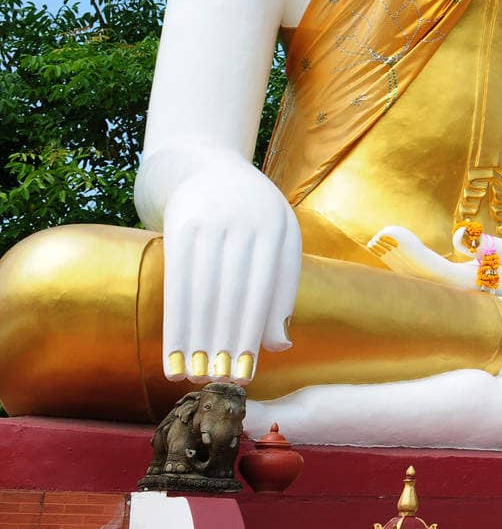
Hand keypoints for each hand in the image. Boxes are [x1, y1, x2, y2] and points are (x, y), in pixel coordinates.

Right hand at [161, 166, 299, 383]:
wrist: (204, 166)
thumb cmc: (251, 216)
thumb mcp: (277, 242)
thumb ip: (281, 290)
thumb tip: (280, 345)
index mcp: (277, 229)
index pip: (264, 292)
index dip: (251, 335)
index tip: (245, 373)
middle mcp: (246, 223)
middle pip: (232, 295)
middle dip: (224, 343)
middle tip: (218, 384)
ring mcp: (212, 221)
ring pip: (203, 292)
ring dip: (197, 341)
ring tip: (192, 378)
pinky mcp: (181, 225)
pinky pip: (176, 283)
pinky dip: (175, 323)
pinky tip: (172, 354)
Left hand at [367, 227, 501, 301]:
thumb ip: (489, 247)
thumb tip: (461, 239)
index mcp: (478, 289)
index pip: (433, 272)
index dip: (409, 254)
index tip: (390, 234)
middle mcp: (466, 298)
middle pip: (422, 279)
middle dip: (399, 257)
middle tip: (380, 236)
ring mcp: (463, 297)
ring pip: (424, 282)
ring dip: (402, 262)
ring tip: (383, 242)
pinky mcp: (463, 292)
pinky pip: (432, 281)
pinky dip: (413, 266)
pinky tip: (398, 253)